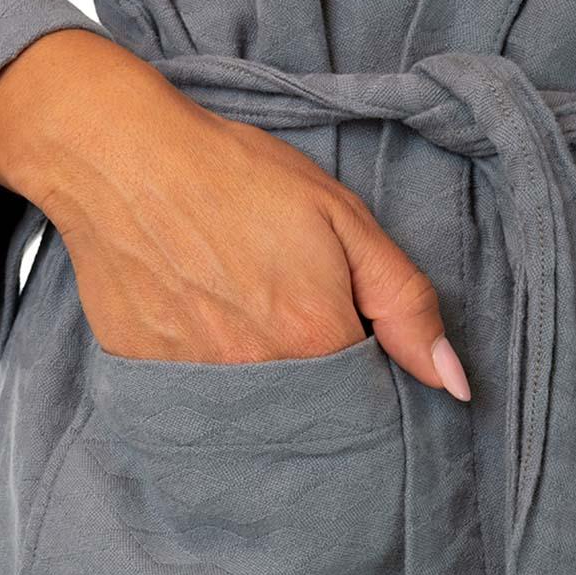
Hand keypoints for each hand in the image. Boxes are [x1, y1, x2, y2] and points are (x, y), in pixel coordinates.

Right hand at [0, 29, 470, 399]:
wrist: (123, 158)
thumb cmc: (235, 178)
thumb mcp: (342, 219)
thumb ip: (405, 303)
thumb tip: (453, 383)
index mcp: (315, 339)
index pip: (365, 400)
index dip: (361, 369)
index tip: (342, 333)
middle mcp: (257, 378)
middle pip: (307, 415)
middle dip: (312, 384)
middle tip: (282, 316)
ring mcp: (195, 384)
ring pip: (250, 416)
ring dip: (257, 382)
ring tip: (237, 318)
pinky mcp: (146, 379)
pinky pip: (192, 405)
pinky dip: (204, 380)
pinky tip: (196, 328)